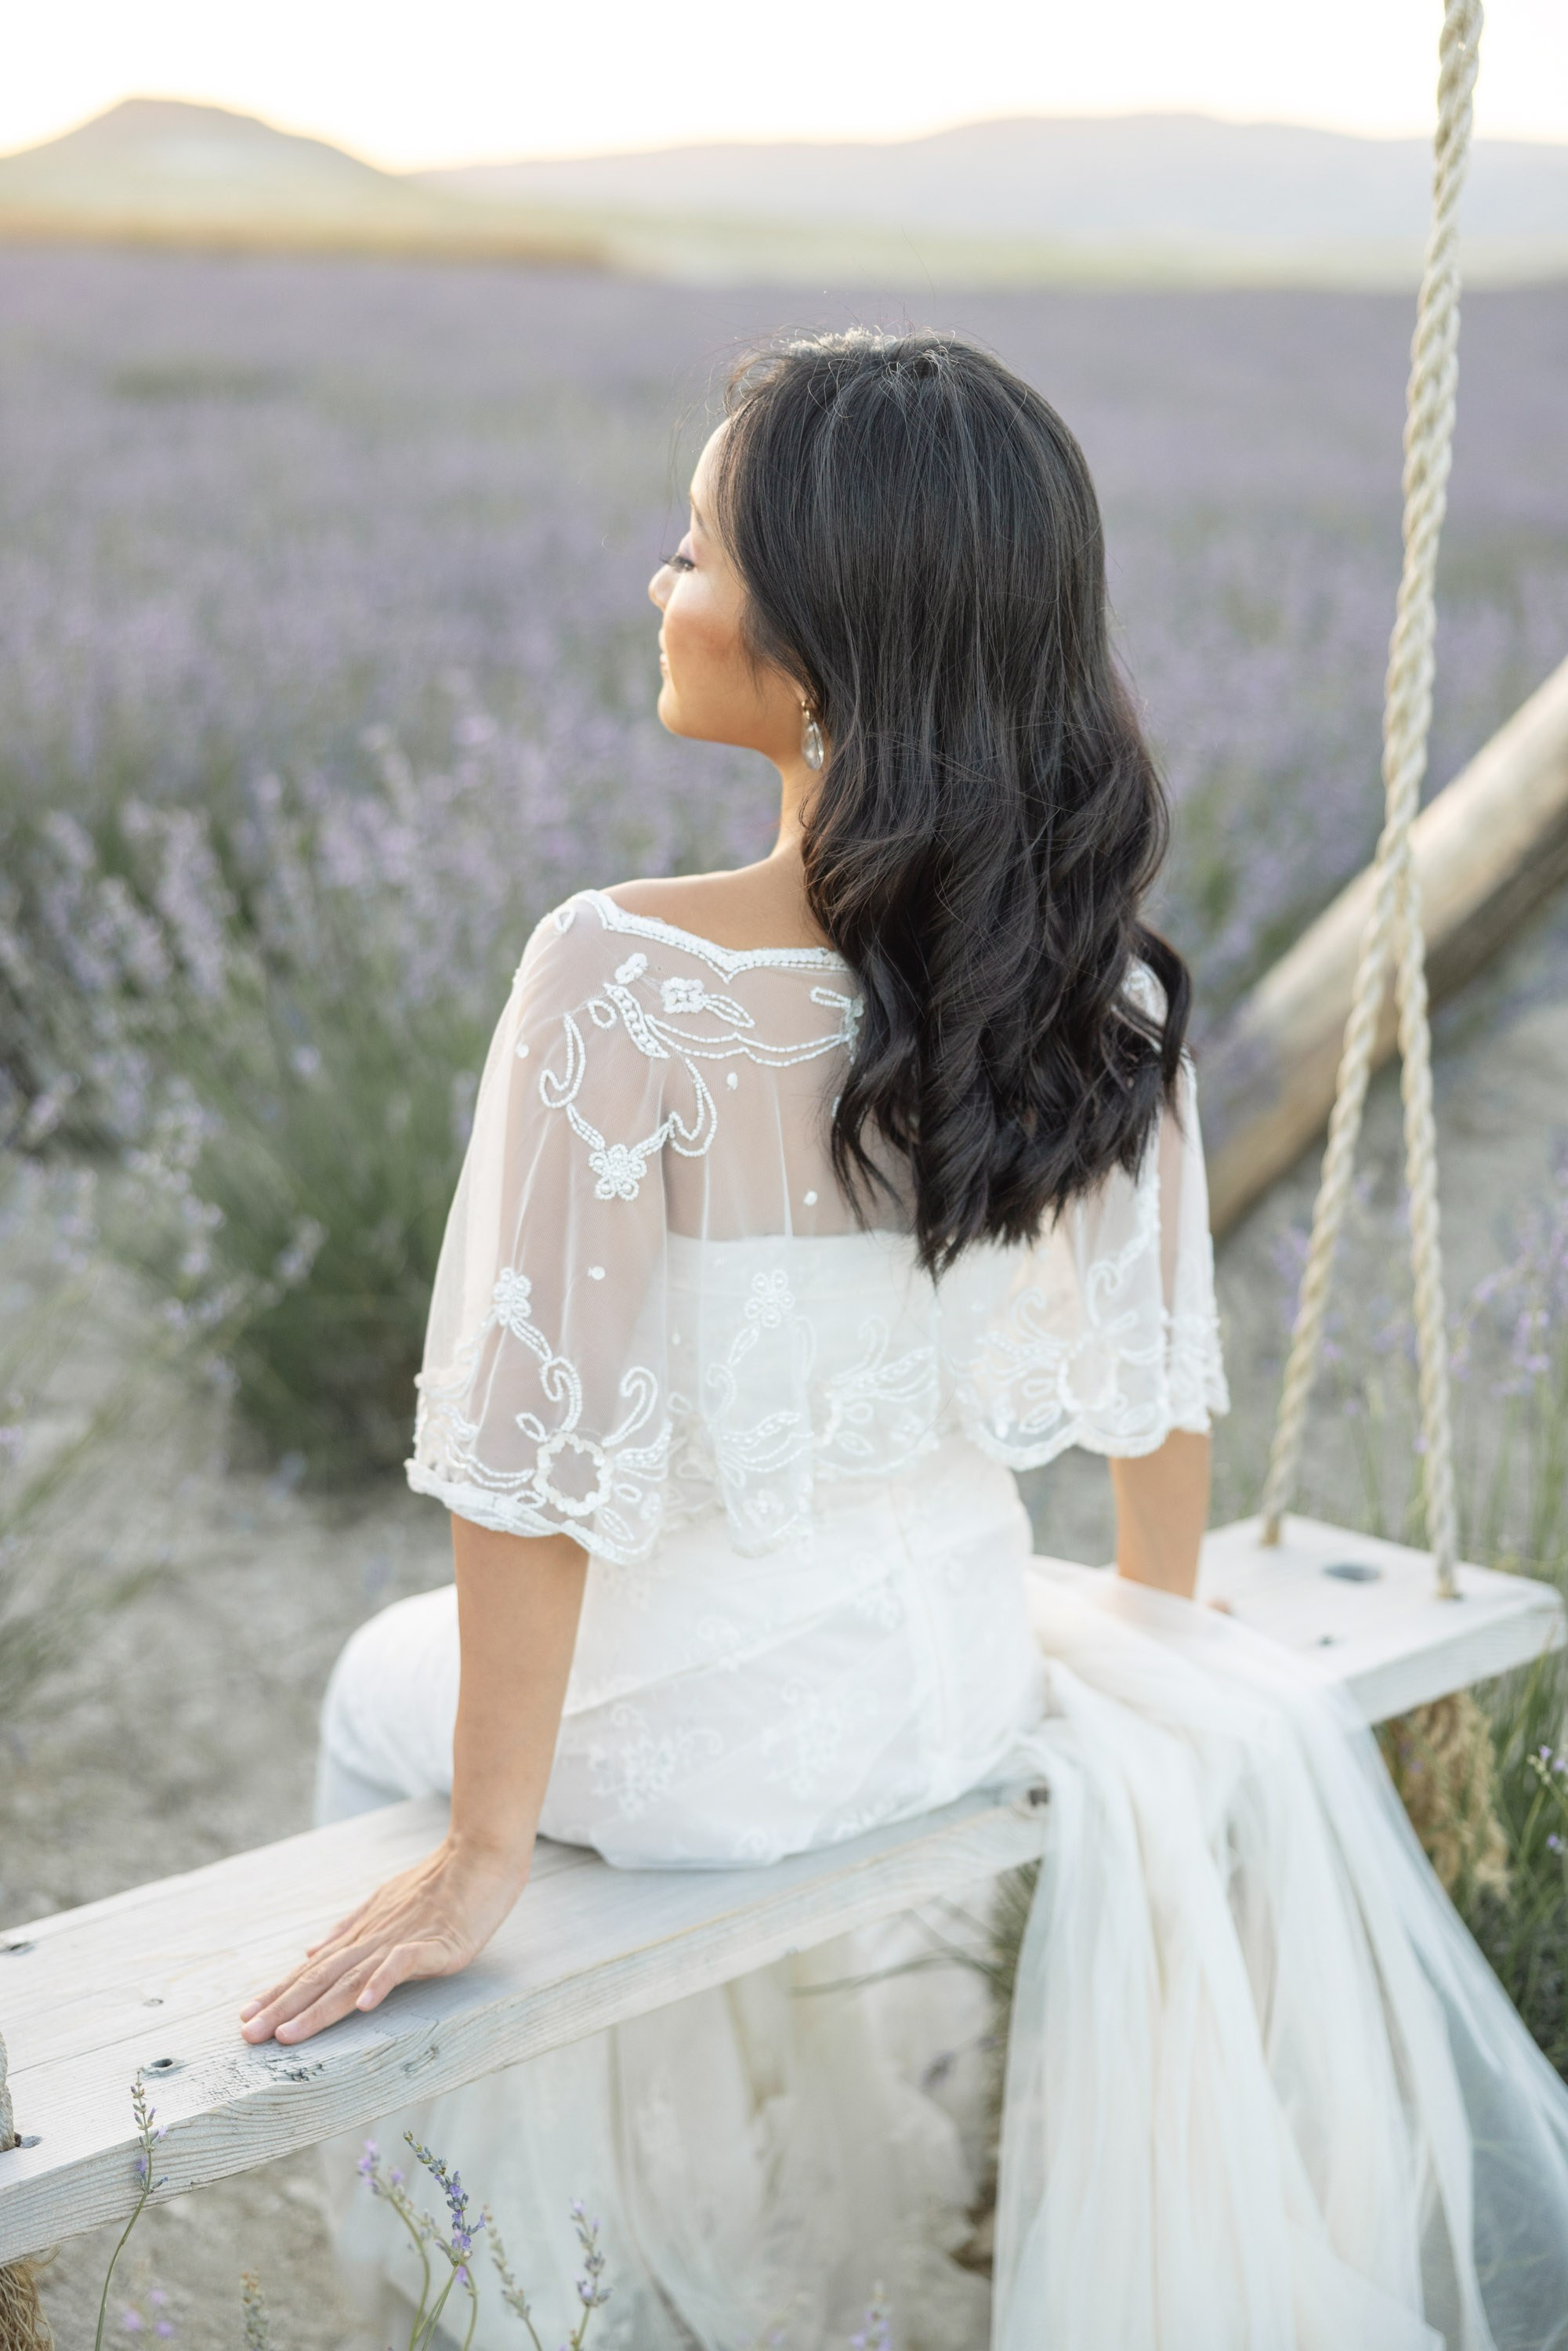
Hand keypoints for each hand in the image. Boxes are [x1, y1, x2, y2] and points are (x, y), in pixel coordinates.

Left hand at [239, 1836, 527, 2045]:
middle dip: (283, 2008)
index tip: (246, 2017)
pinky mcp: (434, 1943)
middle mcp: (373, 1938)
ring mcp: (401, 1939)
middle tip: (249, 2035)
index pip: (312, 1969)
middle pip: (321, 1978)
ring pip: (351, 1978)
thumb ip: (347, 1927)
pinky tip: (363, 2006)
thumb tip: (310, 1950)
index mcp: (362, 1933)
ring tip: (288, 2035)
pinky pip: (402, 1964)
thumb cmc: (438, 1880)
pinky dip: (381, 1983)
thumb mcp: (384, 1901)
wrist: (479, 1855)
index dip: (279, 1994)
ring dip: (318, 2008)